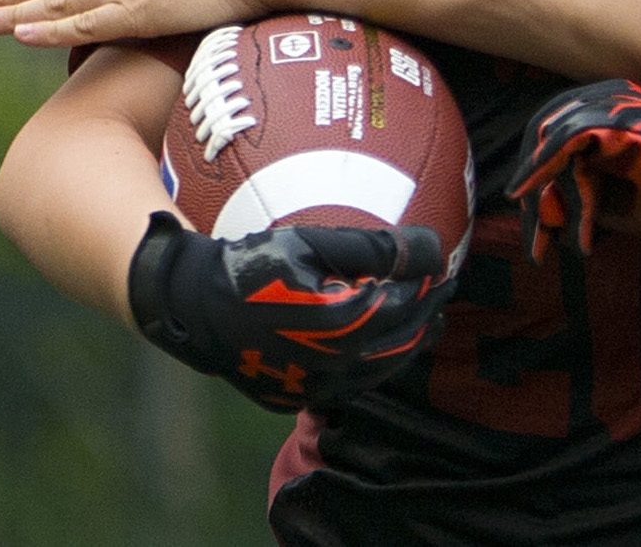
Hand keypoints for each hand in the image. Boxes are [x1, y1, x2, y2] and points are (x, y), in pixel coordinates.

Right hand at [127, 212, 452, 411]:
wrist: (192, 310)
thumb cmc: (253, 264)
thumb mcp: (312, 242)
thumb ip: (376, 246)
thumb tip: (434, 246)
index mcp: (341, 324)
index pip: (406, 305)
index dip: (432, 284)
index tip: (448, 265)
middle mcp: (333, 365)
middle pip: (402, 341)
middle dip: (430, 314)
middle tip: (447, 289)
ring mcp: (315, 387)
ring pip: (381, 370)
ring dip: (407, 343)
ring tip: (426, 318)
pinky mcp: (297, 398)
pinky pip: (352, 384)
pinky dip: (376, 363)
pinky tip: (382, 342)